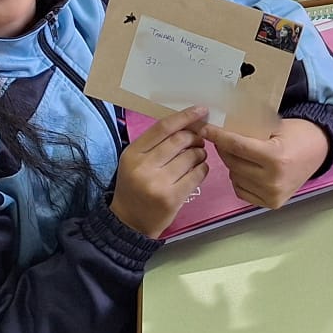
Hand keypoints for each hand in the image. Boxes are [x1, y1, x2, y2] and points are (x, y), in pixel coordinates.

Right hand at [111, 106, 210, 236]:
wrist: (130, 222)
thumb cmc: (135, 186)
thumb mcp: (135, 161)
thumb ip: (155, 143)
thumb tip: (187, 123)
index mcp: (132, 153)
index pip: (163, 128)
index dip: (184, 116)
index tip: (201, 110)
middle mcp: (144, 167)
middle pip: (180, 140)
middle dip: (195, 136)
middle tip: (199, 139)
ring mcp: (158, 184)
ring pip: (192, 156)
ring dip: (200, 153)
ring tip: (198, 156)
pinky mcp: (172, 198)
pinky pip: (198, 174)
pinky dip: (203, 168)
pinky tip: (198, 170)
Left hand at [204, 117, 329, 209]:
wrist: (319, 151)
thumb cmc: (298, 134)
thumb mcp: (276, 126)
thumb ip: (250, 129)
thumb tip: (220, 128)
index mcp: (276, 158)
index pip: (237, 146)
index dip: (218, 136)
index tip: (204, 129)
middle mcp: (273, 180)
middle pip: (233, 163)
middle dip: (224, 149)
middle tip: (222, 139)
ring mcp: (272, 194)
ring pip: (234, 177)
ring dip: (232, 164)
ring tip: (240, 154)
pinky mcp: (272, 203)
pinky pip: (241, 190)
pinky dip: (239, 179)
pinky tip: (247, 169)